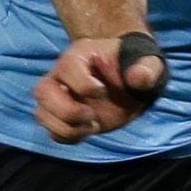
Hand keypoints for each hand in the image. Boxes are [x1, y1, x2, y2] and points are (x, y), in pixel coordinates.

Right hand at [32, 37, 167, 142]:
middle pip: (43, 91)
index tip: (103, 91)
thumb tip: (137, 78)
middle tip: (92, 116)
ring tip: (93, 125)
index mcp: (80, 54)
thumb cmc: (136, 67)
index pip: (67, 67)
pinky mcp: (60, 115)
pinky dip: (68, 136)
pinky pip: (51, 130)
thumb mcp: (149, 65)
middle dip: (67, 110)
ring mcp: (58, 95)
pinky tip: (88, 130)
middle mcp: (62, 74)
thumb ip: (147, 69)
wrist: (131, 82)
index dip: (84, 85)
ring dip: (67, 127)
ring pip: (42, 113)